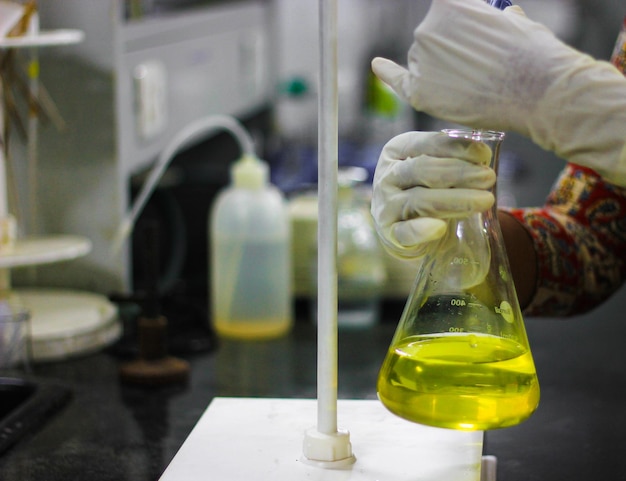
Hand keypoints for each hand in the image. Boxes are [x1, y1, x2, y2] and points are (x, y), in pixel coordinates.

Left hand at [371, 0, 625, 185]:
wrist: (539, 91)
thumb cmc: (533, 54)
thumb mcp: (512, 19)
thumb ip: (487, 18)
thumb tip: (488, 18)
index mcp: (449, 4)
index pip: (445, 12)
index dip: (459, 27)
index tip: (465, 42)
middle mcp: (427, 28)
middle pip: (433, 38)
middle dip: (452, 49)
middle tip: (485, 67)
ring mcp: (421, 60)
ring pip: (425, 61)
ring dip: (443, 70)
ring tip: (476, 84)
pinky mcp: (419, 92)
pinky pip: (397, 80)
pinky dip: (387, 72)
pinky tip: (377, 64)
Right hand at [371, 131, 494, 258]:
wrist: (409, 232)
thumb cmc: (428, 192)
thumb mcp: (437, 171)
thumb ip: (455, 161)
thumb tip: (485, 157)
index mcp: (396, 151)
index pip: (426, 144)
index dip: (457, 147)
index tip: (485, 155)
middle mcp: (386, 176)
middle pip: (422, 169)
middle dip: (459, 172)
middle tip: (489, 177)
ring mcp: (385, 206)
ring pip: (418, 200)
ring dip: (454, 200)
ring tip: (485, 201)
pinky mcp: (389, 234)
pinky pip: (403, 232)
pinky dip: (420, 230)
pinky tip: (439, 228)